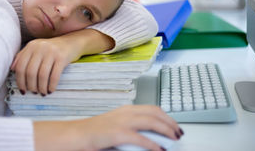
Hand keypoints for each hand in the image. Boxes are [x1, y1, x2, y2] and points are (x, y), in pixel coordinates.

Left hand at [10, 36, 80, 94]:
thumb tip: (12, 69)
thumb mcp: (36, 49)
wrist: (71, 42)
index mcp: (31, 46)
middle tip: (34, 92)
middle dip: (31, 86)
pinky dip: (51, 85)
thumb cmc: (51, 49)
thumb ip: (23, 56)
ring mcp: (51, 52)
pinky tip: (51, 90)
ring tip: (43, 92)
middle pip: (30, 72)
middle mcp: (40, 48)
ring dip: (41, 87)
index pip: (21, 67)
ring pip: (42, 75)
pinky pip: (54, 75)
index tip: (23, 90)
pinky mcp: (62, 57)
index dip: (20, 81)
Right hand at [33, 105, 182, 150]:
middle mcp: (126, 112)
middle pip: (155, 113)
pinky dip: (153, 144)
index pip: (152, 108)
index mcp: (126, 110)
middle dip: (170, 122)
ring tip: (174, 138)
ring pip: (151, 121)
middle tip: (178, 132)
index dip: (166, 116)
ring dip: (166, 130)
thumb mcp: (116, 127)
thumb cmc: (94, 133)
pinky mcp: (117, 133)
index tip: (174, 124)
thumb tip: (150, 136)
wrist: (76, 135)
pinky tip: (160, 150)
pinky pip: (141, 138)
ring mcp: (122, 121)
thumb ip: (132, 128)